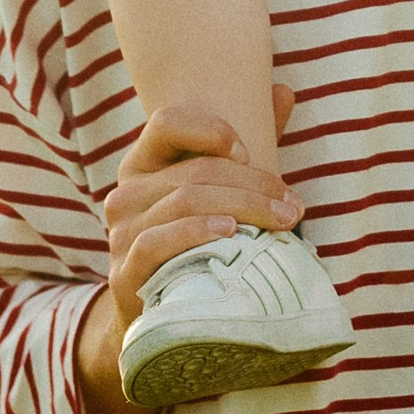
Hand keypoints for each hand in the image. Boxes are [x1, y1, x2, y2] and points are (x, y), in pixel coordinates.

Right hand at [76, 88, 302, 413]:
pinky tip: (229, 234)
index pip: (167, 123)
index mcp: (145, 166)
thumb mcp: (220, 194)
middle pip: (193, 171)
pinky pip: (158, 242)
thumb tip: (284, 91)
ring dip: (242, 207)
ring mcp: (120, 235)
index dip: (210, 129)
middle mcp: (126, 195)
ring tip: (282, 221)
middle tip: (293, 204)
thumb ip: (247, 146)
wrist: (165, 322)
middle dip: (253, 183)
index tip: (248, 149)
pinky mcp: (124, 275)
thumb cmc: (199, 248)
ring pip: (184, 201)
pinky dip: (196, 232)